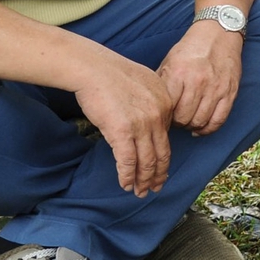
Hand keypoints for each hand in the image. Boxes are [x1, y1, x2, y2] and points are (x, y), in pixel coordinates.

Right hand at [74, 53, 176, 196]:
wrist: (92, 68)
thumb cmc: (111, 72)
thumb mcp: (143, 82)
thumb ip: (151, 101)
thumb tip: (150, 119)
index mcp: (165, 103)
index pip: (166, 137)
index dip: (163, 156)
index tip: (160, 168)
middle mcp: (158, 115)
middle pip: (162, 152)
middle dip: (159, 174)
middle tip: (156, 187)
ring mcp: (142, 125)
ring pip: (147, 161)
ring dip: (144, 180)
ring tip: (141, 192)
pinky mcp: (122, 132)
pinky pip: (127, 161)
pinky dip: (127, 175)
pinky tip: (125, 185)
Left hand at [158, 19, 243, 134]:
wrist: (218, 34)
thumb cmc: (190, 49)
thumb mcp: (169, 62)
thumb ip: (160, 84)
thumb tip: (149, 106)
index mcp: (178, 73)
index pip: (167, 108)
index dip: (163, 116)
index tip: (163, 115)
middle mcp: (197, 81)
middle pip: (183, 118)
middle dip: (177, 123)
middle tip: (175, 119)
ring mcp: (215, 88)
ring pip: (200, 122)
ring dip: (192, 126)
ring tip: (188, 121)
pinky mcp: (229, 92)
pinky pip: (219, 120)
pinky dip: (208, 129)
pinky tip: (201, 127)